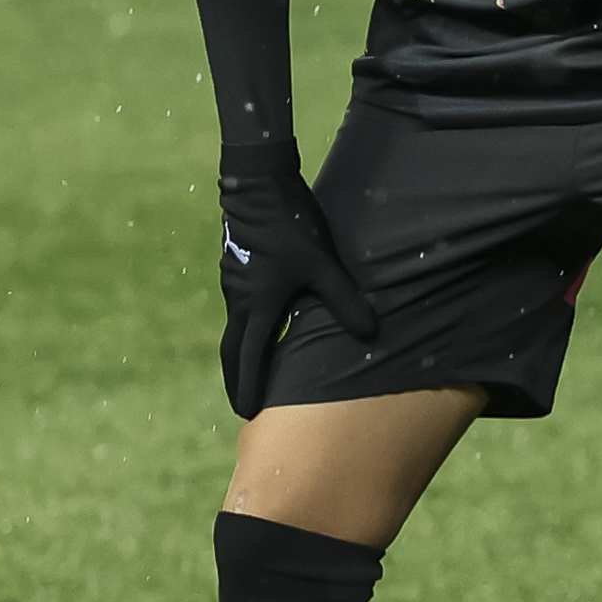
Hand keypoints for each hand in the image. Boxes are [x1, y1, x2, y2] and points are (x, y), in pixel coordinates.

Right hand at [216, 153, 379, 413]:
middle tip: (241, 406)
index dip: (249, 386)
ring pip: (235, 329)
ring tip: (250, 372)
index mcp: (257, 306)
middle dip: (238, 379)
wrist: (257, 187)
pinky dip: (247, 329)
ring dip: (241, 354)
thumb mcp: (323, 265)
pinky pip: (241, 309)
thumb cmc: (291, 226)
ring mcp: (236, 284)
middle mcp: (240, 300)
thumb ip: (344, 300)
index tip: (246, 414)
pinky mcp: (239, 269)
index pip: (249, 358)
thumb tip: (369, 334)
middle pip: (232, 350)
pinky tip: (261, 325)